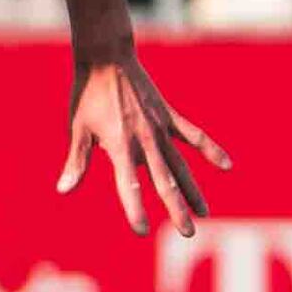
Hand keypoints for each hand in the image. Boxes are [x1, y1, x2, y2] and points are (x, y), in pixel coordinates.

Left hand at [54, 43, 227, 237]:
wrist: (107, 59)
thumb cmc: (88, 95)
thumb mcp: (78, 128)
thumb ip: (77, 161)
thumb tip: (64, 189)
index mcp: (120, 146)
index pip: (129, 184)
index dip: (134, 207)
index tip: (141, 229)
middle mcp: (144, 141)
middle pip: (164, 181)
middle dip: (176, 209)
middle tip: (188, 232)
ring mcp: (159, 129)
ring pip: (181, 165)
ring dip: (192, 190)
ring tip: (204, 213)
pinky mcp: (168, 117)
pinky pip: (194, 135)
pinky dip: (210, 149)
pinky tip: (227, 165)